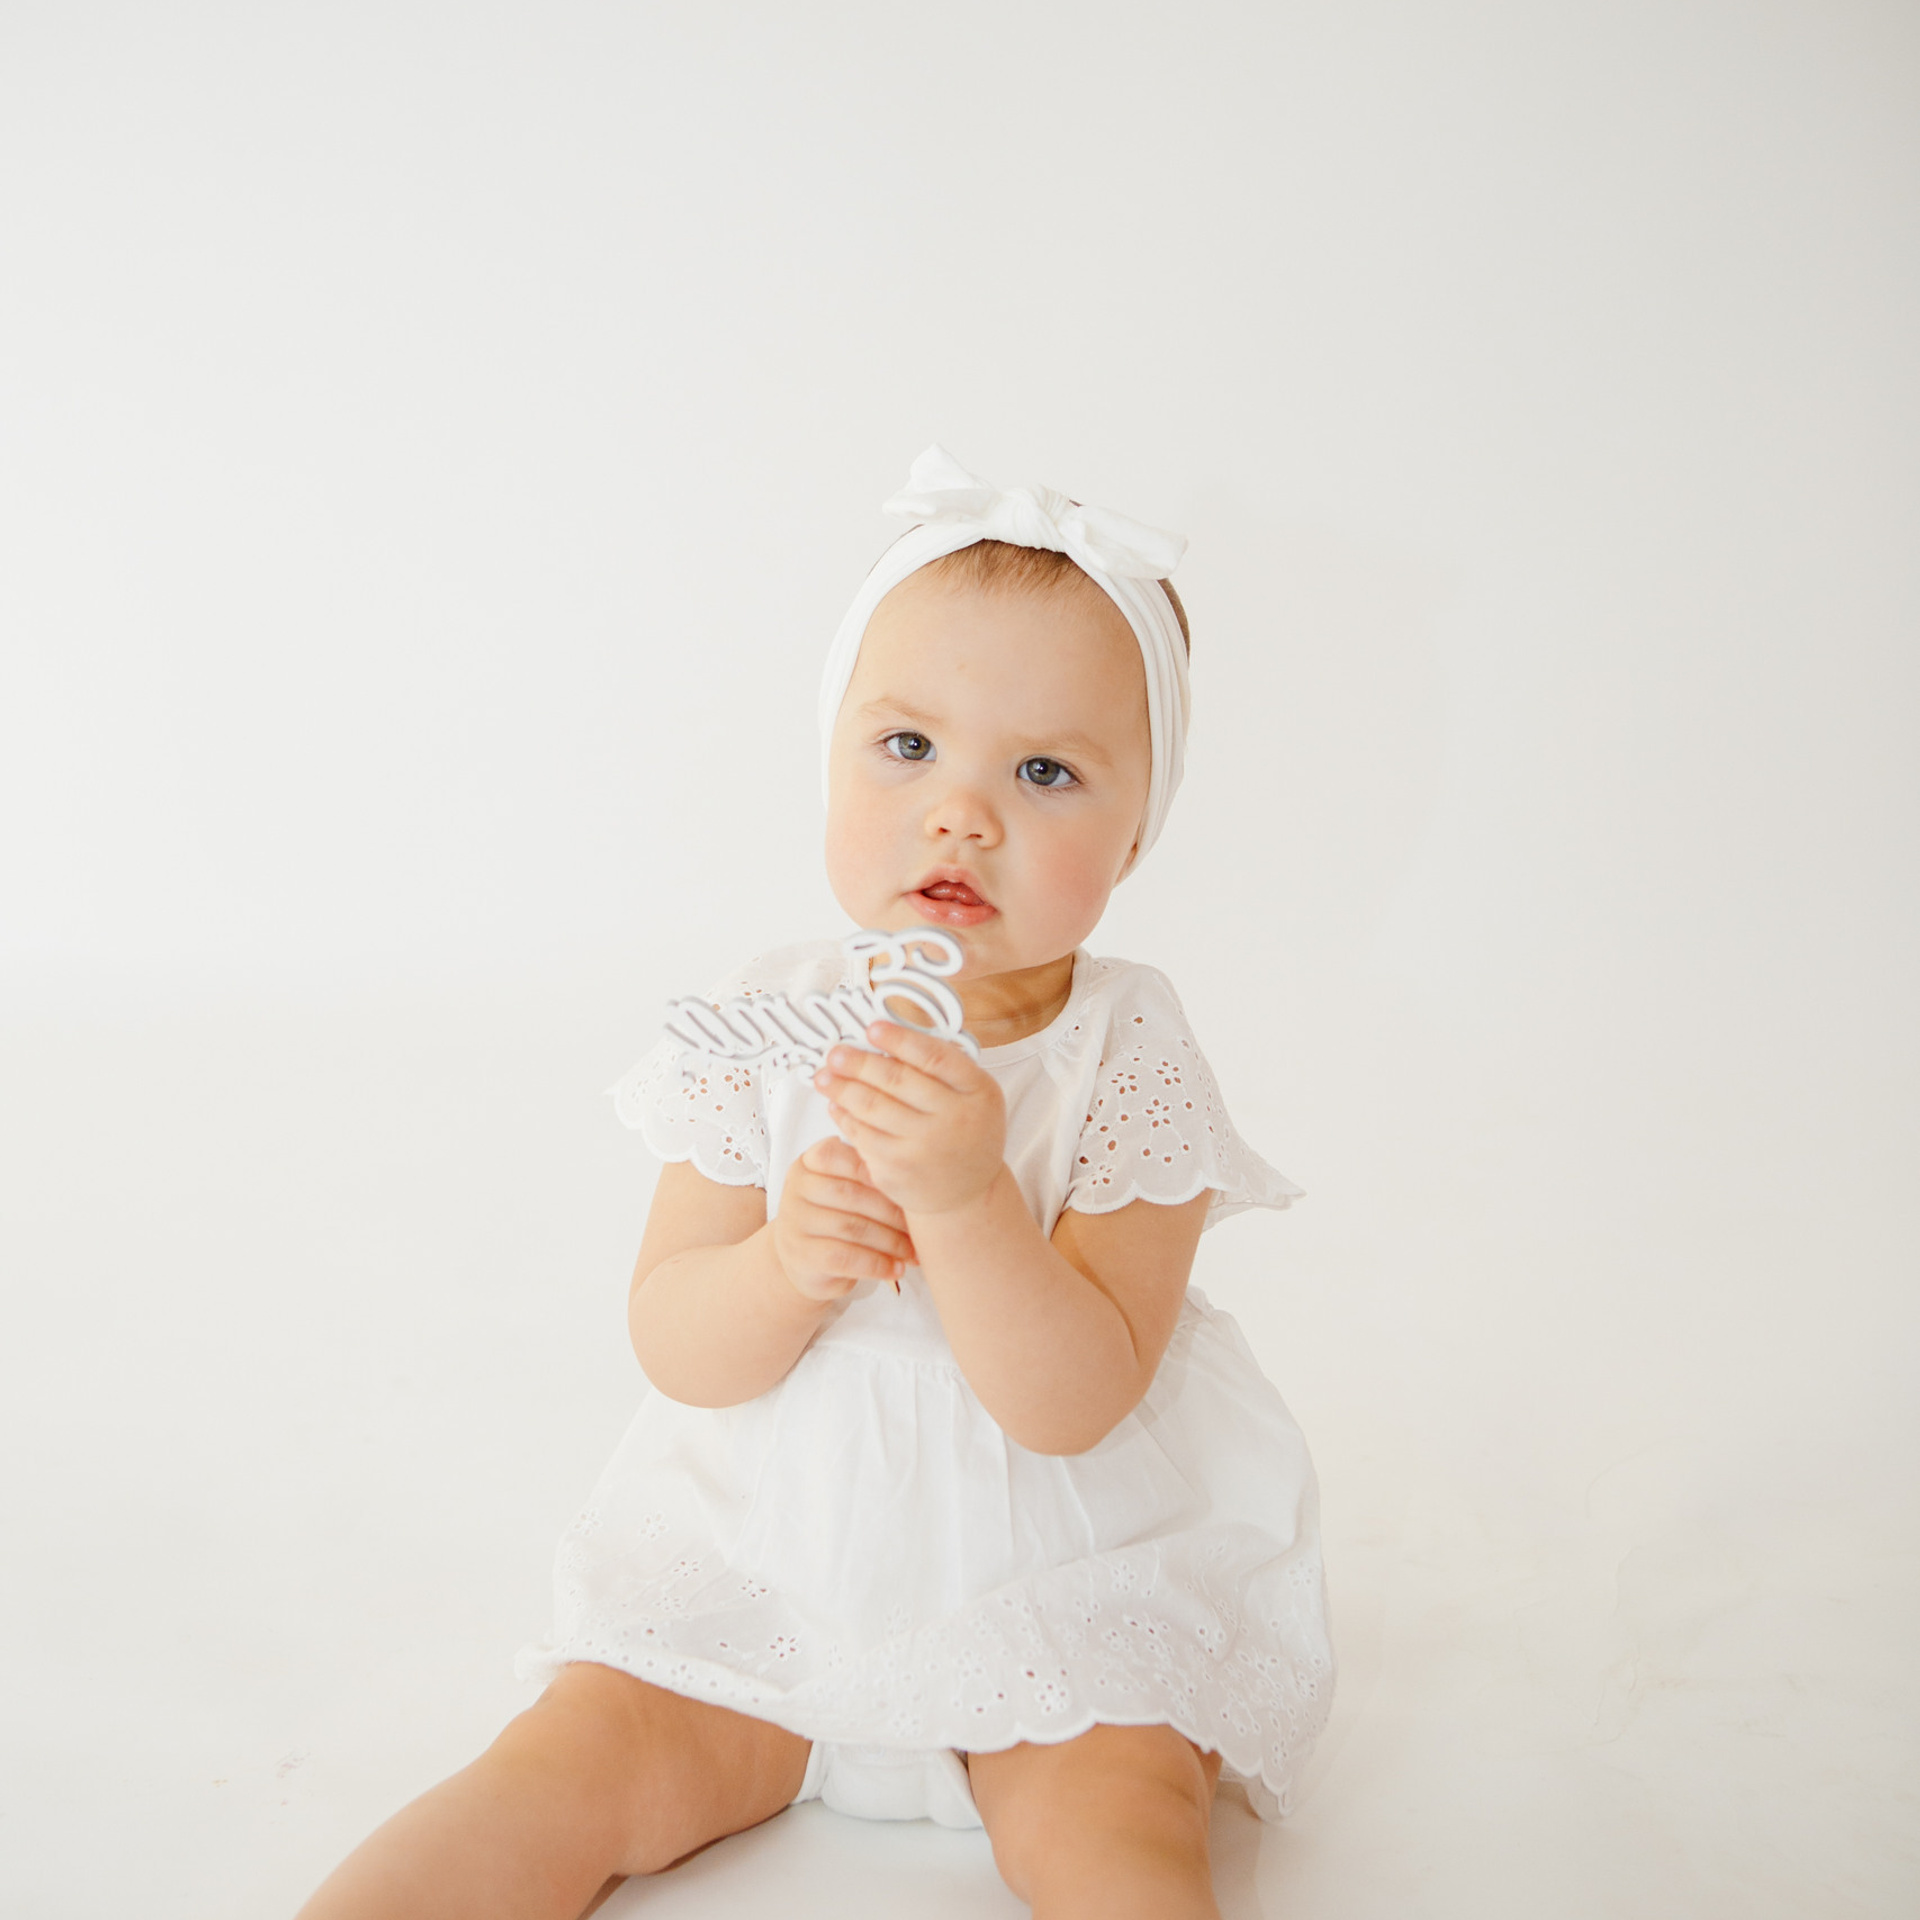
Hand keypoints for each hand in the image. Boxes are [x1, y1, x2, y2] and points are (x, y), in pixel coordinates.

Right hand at [770, 1135, 916, 1301]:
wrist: (805, 1260)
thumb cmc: (836, 1215)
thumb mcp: (846, 1189)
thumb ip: (868, 1175)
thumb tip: (916, 1180)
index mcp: (809, 1163)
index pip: (841, 1157)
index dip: (876, 1170)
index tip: (907, 1186)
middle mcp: (797, 1189)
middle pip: (851, 1195)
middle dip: (892, 1212)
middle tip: (918, 1226)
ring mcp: (795, 1224)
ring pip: (852, 1228)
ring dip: (891, 1242)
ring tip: (913, 1252)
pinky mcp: (802, 1256)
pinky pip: (846, 1258)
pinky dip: (878, 1265)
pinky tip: (898, 1269)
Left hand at [813, 1022, 1005, 1216]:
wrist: (968, 1195)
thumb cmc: (967, 1133)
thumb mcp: (976, 1095)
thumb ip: (945, 1065)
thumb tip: (890, 1035)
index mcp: (978, 1092)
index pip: (934, 1057)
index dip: (899, 1039)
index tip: (872, 1028)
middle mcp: (954, 1120)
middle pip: (896, 1080)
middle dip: (858, 1062)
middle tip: (836, 1052)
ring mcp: (923, 1148)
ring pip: (872, 1107)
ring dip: (842, 1087)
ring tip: (824, 1075)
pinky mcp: (896, 1171)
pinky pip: (861, 1135)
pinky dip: (844, 1117)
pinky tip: (835, 1104)